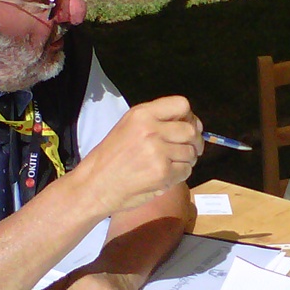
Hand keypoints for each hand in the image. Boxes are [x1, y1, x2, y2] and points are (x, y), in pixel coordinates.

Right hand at [76, 96, 203, 214]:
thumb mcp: (129, 126)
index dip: (190, 117)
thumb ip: (157, 121)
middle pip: (191, 130)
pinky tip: (165, 176)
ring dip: (186, 160)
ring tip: (170, 164)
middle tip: (188, 150)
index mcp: (141, 114)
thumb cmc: (111, 157)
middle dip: (194, 142)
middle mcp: (150, 129)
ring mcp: (157, 151)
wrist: (95, 184)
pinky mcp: (162, 172)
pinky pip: (186, 170)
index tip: (189, 128)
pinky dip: (180, 175)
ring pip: (191, 153)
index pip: (182, 105)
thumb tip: (192, 125)